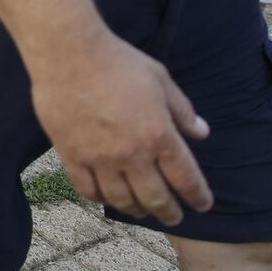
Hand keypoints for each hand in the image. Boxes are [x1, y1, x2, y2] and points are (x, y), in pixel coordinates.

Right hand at [29, 34, 212, 226]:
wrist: (69, 53)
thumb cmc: (118, 61)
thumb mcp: (160, 79)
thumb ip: (182, 110)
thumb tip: (202, 133)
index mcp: (159, 135)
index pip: (186, 178)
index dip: (197, 196)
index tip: (202, 205)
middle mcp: (132, 154)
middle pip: (155, 198)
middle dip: (169, 212)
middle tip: (174, 217)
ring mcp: (100, 158)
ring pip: (122, 200)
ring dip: (136, 210)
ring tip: (141, 210)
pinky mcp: (72, 156)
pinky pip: (88, 190)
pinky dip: (100, 199)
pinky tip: (107, 197)